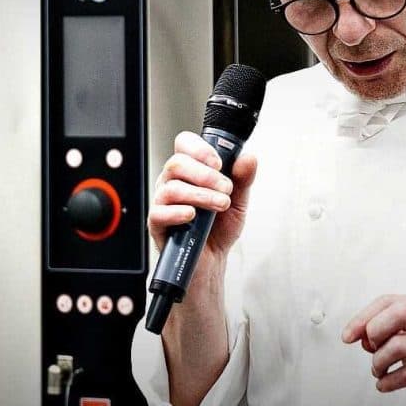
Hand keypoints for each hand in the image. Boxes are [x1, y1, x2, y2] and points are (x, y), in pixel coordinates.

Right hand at [148, 131, 256, 257]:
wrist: (213, 260)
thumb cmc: (220, 229)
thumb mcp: (239, 202)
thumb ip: (243, 179)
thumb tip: (248, 158)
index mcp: (190, 172)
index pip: (184, 145)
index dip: (199, 148)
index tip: (219, 163)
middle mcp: (173, 183)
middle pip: (177, 163)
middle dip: (205, 175)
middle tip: (226, 188)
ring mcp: (163, 203)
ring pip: (171, 188)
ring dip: (200, 194)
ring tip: (220, 205)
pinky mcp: (157, 224)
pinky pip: (159, 212)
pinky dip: (178, 212)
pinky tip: (192, 215)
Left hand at [342, 295, 405, 405]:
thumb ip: (394, 331)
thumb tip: (361, 336)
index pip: (389, 301)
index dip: (363, 317)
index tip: (348, 335)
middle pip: (397, 313)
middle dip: (373, 331)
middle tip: (370, 349)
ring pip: (398, 346)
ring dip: (379, 362)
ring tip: (379, 371)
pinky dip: (388, 381)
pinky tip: (386, 384)